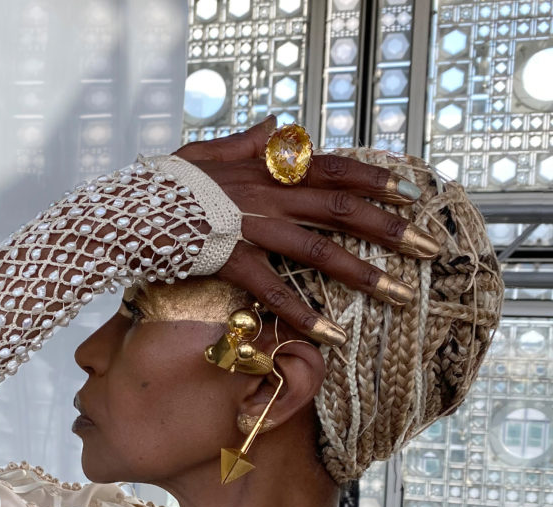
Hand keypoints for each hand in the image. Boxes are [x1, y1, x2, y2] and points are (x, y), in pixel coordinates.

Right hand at [175, 118, 439, 344]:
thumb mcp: (206, 151)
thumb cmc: (162, 184)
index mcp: (265, 168)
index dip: (374, 180)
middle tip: (430, 248)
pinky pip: (275, 290)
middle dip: (391, 228)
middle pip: (341, 209)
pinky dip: (305, 314)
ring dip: (365, 274)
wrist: (123, 211)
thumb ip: (247, 142)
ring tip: (402, 296)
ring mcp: (251, 228)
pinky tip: (333, 334)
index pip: (332, 169)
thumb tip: (277, 127)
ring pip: (320, 251)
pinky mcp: (230, 260)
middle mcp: (268, 195)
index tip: (411, 193)